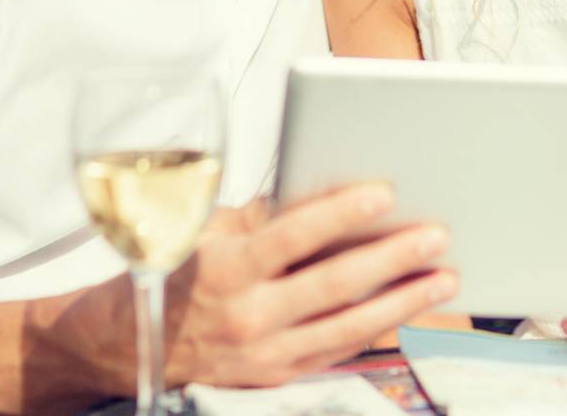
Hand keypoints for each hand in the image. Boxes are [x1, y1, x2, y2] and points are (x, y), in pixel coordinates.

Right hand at [164, 183, 457, 387]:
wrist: (122, 345)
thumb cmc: (172, 273)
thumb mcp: (204, 231)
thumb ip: (262, 214)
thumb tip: (318, 190)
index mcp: (226, 268)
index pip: (293, 235)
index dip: (340, 213)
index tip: (383, 192)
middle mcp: (246, 314)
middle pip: (333, 284)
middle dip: (392, 259)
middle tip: (436, 236)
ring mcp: (263, 352)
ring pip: (347, 325)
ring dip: (401, 301)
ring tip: (443, 277)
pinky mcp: (274, 376)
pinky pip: (336, 349)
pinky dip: (375, 328)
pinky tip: (406, 308)